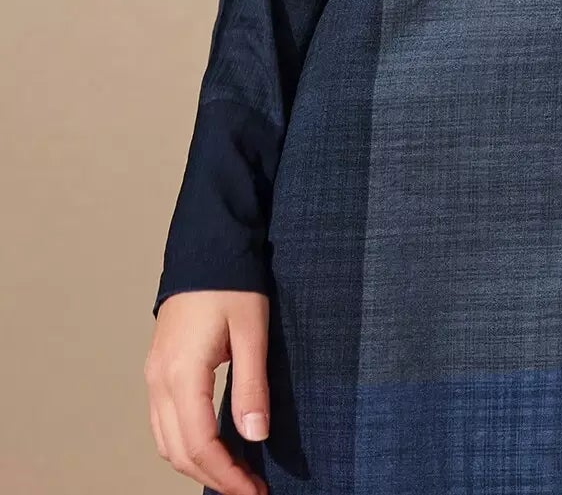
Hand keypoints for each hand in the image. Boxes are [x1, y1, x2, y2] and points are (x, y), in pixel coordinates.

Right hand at [144, 290, 270, 493]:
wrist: (206, 245)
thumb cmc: (231, 281)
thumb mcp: (251, 330)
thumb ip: (251, 385)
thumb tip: (255, 436)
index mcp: (181, 373)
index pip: (200, 444)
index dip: (227, 474)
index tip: (255, 490)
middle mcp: (159, 380)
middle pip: (178, 451)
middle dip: (213, 477)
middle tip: (250, 489)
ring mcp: (153, 375)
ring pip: (166, 441)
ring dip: (196, 465)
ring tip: (234, 474)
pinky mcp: (158, 369)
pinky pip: (163, 423)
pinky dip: (184, 444)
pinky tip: (211, 446)